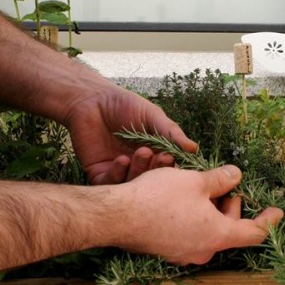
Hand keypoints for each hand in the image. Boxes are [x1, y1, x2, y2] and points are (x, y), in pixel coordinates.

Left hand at [63, 82, 197, 184]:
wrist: (91, 99)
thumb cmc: (124, 105)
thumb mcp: (153, 116)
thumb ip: (171, 133)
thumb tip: (194, 148)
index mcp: (152, 154)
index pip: (165, 169)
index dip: (169, 167)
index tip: (170, 157)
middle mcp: (136, 167)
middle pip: (149, 180)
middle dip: (155, 169)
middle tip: (158, 156)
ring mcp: (118, 172)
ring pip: (131, 185)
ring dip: (138, 171)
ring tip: (140, 153)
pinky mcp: (99, 174)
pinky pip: (110, 184)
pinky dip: (118, 174)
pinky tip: (122, 160)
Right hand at [117, 165, 283, 264]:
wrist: (117, 216)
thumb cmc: (158, 198)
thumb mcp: (195, 181)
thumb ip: (221, 179)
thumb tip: (235, 175)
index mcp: (218, 235)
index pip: (254, 232)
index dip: (268, 220)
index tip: (278, 212)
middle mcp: (202, 250)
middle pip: (228, 228)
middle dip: (230, 204)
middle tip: (227, 184)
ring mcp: (182, 252)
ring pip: (206, 228)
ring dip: (208, 206)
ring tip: (200, 183)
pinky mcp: (164, 248)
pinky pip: (187, 231)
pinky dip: (191, 214)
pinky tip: (181, 194)